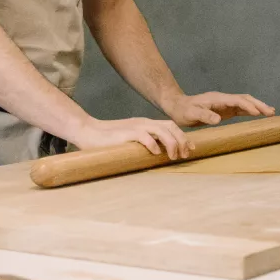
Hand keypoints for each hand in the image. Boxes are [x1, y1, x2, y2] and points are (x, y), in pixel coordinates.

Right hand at [70, 117, 194, 159]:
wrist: (88, 131)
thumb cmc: (109, 140)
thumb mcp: (131, 140)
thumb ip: (144, 143)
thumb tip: (158, 156)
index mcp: (146, 124)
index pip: (170, 126)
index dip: (183, 137)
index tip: (191, 149)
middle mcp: (143, 123)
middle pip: (170, 127)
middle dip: (182, 140)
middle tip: (185, 154)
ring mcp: (135, 127)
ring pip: (161, 130)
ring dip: (171, 143)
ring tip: (172, 156)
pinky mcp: (126, 133)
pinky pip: (144, 136)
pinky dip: (153, 144)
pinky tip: (155, 153)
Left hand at [160, 92, 274, 126]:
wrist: (178, 106)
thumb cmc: (183, 111)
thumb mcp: (191, 114)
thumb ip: (204, 115)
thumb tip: (218, 119)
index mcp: (217, 98)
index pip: (236, 100)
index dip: (248, 106)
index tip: (258, 113)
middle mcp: (224, 99)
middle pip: (245, 99)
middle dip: (259, 104)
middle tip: (272, 112)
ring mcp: (225, 104)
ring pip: (245, 103)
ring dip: (258, 106)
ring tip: (271, 112)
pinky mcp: (225, 110)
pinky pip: (241, 109)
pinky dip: (251, 111)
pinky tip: (259, 114)